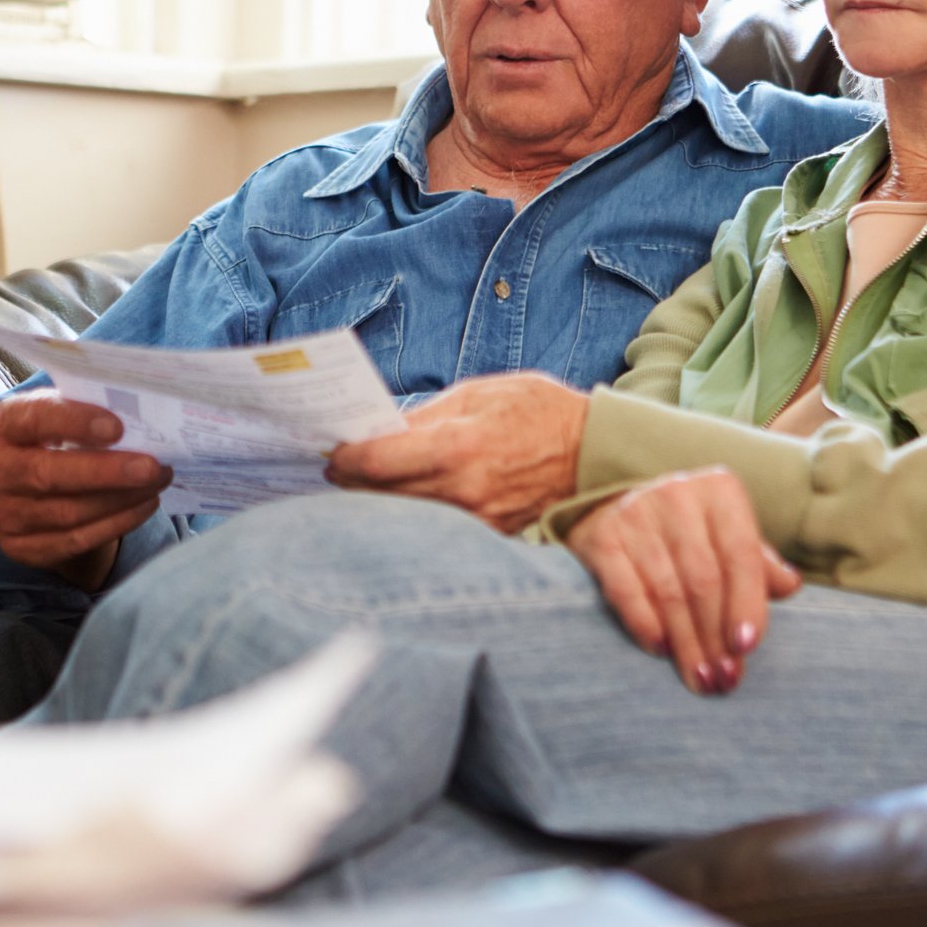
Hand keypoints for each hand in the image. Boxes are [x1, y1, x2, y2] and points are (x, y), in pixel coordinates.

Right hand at [0, 392, 170, 590]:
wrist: (26, 489)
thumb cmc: (52, 439)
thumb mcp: (59, 415)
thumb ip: (85, 410)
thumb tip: (140, 414)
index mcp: (2, 427)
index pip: (32, 419)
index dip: (73, 422)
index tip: (117, 426)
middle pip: (49, 475)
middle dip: (107, 472)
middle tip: (152, 466)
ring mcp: (3, 515)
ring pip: (68, 513)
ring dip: (122, 498)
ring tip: (158, 481)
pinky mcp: (22, 548)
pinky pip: (76, 541)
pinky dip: (117, 523)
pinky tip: (145, 505)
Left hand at [326, 373, 588, 532]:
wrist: (594, 453)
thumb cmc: (539, 412)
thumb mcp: (482, 393)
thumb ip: (428, 415)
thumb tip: (383, 430)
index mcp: (458, 446)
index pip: (377, 462)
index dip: (345, 458)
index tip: (333, 452)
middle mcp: (463, 489)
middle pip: (381, 495)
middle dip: (353, 480)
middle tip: (337, 467)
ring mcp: (475, 518)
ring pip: (405, 515)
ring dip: (378, 500)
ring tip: (363, 483)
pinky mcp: (487, 534)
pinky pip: (436, 525)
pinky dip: (414, 511)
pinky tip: (405, 497)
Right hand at [566, 468, 801, 695]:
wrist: (617, 508)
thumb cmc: (689, 531)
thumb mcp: (728, 537)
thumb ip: (759, 564)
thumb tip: (790, 586)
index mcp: (719, 492)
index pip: (741, 555)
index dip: (747, 604)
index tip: (747, 646)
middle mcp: (677, 495)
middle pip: (704, 580)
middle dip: (716, 636)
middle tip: (724, 678)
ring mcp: (636, 514)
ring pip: (668, 592)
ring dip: (686, 643)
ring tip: (700, 678)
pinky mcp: (602, 537)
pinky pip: (626, 591)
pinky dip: (645, 625)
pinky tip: (662, 651)